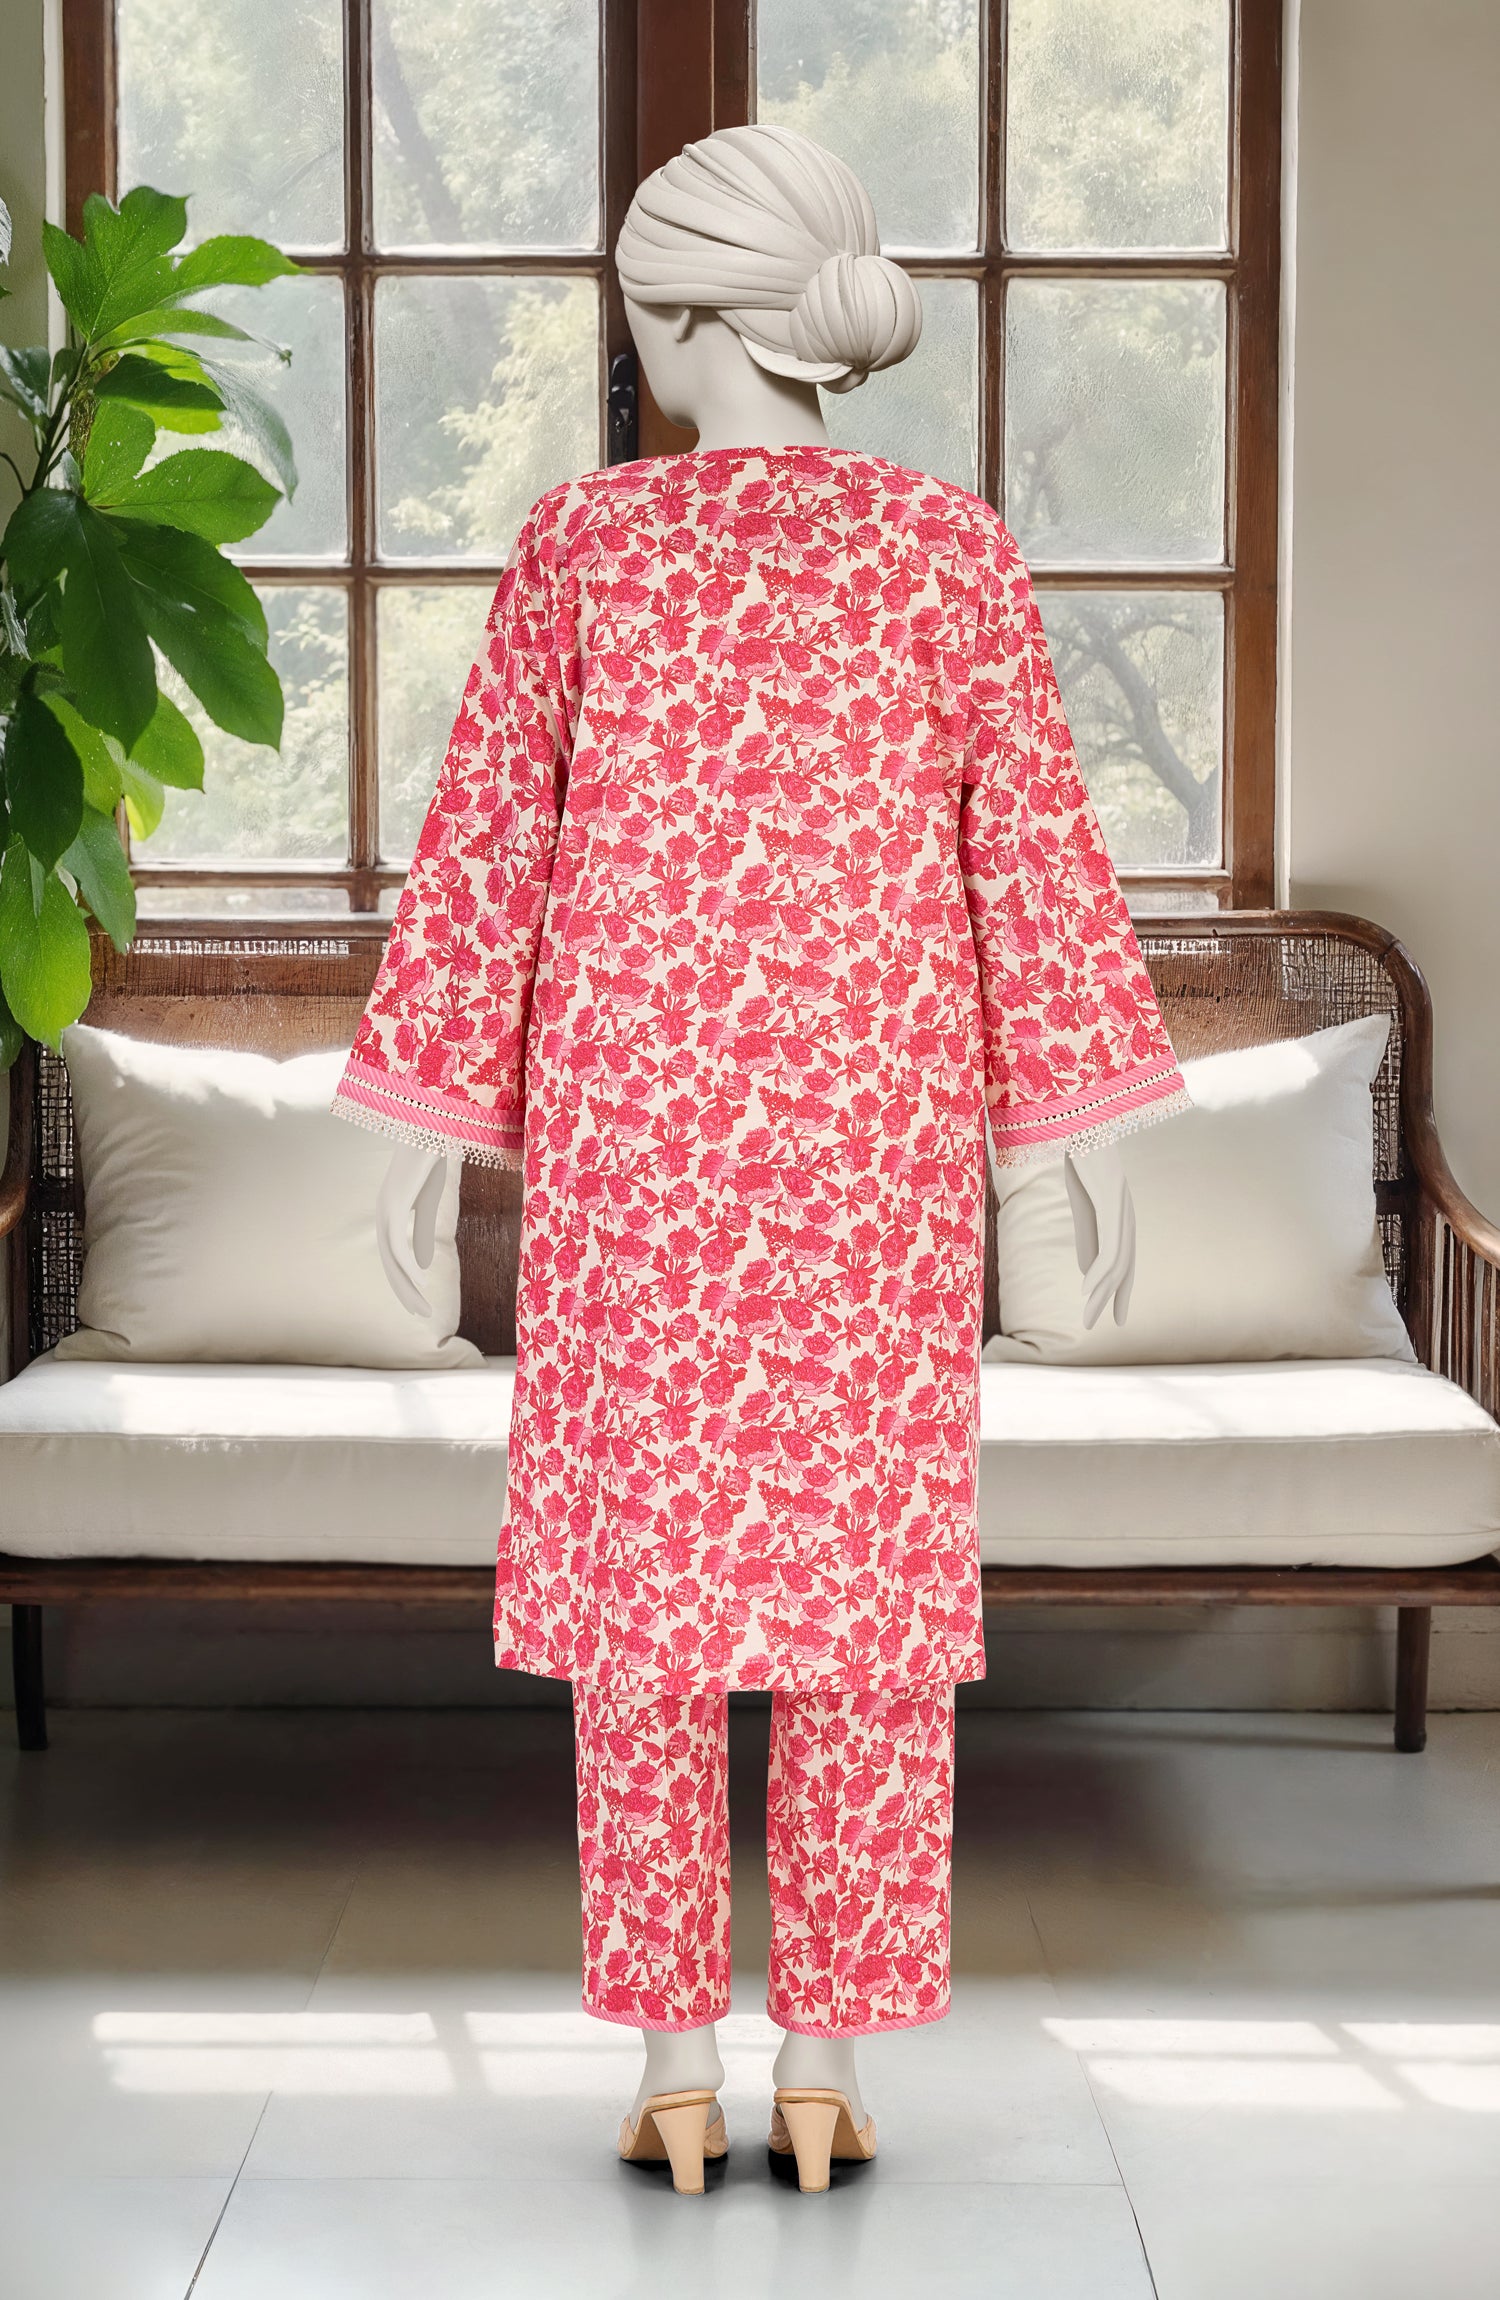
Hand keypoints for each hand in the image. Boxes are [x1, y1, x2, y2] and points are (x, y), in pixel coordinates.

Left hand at [376, 1145, 446, 1316]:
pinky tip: (422, 1283)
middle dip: (403, 1290)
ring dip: (407, 1286)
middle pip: (389, 1261)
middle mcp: (384, 1212)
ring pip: (391, 1258)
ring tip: (422, 1307)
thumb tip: (421, 1258)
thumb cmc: (431, 1158)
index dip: (404, 1279)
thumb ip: (424, 1226)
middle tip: (420, 1313)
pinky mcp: (395, 1205)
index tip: (418, 1299)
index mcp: (391, 1210)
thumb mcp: (430, 1199)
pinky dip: (408, 1267)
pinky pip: (399, 1244)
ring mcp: (387, 1209)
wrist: (431, 1127)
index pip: (393, 1253)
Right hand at [1063, 1143, 1136, 1330]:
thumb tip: (1086, 1269)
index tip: (1116, 1317)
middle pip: (1124, 1266)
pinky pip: (1109, 1245)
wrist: (1078, 1116)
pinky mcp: (1111, 1200)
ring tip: (1088, 1316)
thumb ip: (1085, 1232)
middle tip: (1095, 1326)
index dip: (1121, 1290)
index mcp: (1117, 1212)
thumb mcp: (1078, 1198)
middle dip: (1113, 1299)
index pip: (1124, 1259)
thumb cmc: (1077, 1152)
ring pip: (1118, 1261)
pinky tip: (1088, 1288)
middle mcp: (1125, 1212)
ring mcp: (1121, 1207)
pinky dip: (1098, 1271)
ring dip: (1101, 1292)